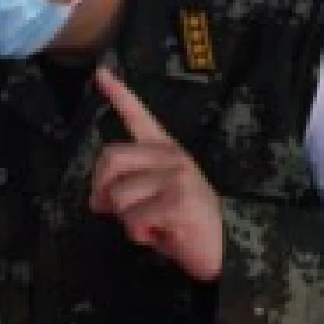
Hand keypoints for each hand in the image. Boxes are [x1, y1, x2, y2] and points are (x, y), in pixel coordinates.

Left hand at [89, 68, 224, 281]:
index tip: (101, 74)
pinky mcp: (178, 200)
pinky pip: (134, 218)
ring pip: (119, 195)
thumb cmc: (185, 225)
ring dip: (125, 219)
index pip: (139, 116)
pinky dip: (138, 234)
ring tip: (149, 225)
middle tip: (111, 210)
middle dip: (102, 189)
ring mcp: (176, 176)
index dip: (119, 94)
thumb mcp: (152, 200)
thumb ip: (126, 188)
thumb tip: (97, 197)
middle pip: (111, 158)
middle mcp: (171, 157)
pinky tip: (157, 236)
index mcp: (165, 151)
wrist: (226, 250)